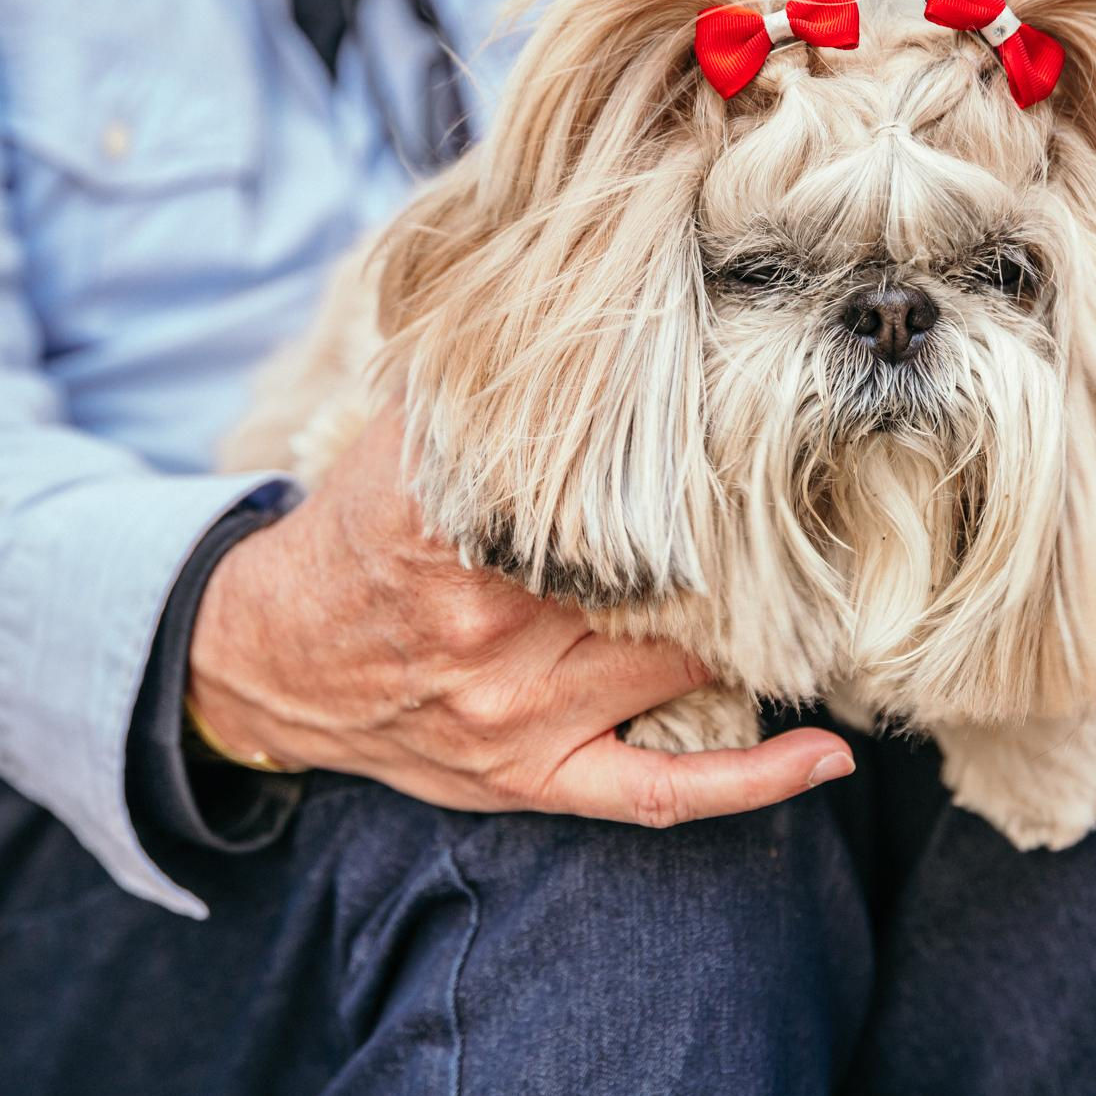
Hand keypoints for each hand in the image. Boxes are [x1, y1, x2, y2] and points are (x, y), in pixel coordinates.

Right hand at [187, 410, 853, 826]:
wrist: (268, 657)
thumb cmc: (353, 535)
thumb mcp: (396, 438)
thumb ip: (483, 386)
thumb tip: (574, 303)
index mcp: (455, 528)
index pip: (605, 491)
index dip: (690, 464)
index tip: (753, 428)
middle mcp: (491, 625)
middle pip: (661, 579)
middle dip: (738, 545)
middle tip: (812, 501)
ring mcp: (517, 712)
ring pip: (679, 665)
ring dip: (751, 627)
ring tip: (817, 584)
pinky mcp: (531, 774)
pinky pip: (659, 792)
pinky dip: (752, 781)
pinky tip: (827, 757)